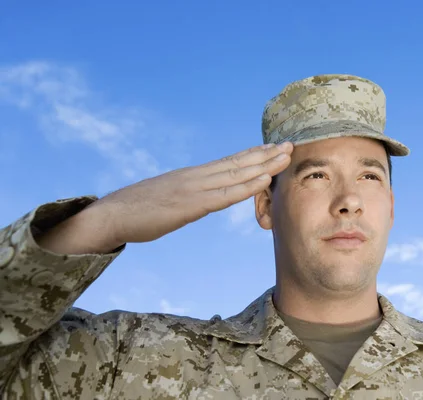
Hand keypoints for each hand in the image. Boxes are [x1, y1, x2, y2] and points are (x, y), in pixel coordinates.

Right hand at [37, 142, 292, 253]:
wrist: (111, 215)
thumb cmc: (138, 211)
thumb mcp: (170, 199)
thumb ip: (188, 196)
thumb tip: (202, 200)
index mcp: (192, 175)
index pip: (228, 161)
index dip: (253, 154)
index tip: (273, 148)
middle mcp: (196, 176)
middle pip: (237, 162)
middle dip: (266, 154)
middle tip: (290, 144)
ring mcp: (193, 188)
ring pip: (236, 173)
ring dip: (264, 164)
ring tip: (286, 155)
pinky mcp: (190, 204)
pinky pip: (224, 194)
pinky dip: (247, 186)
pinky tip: (264, 179)